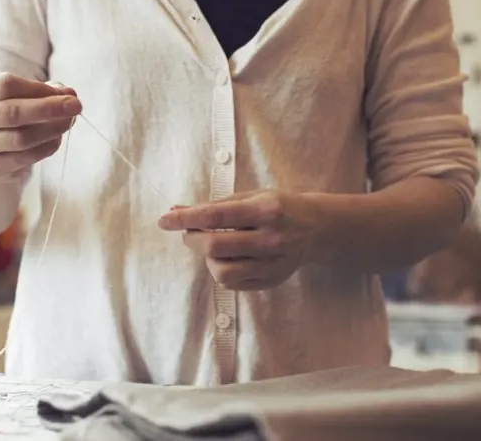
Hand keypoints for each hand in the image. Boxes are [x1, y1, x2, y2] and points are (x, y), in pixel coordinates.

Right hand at [0, 71, 82, 177]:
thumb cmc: (14, 104)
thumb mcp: (26, 90)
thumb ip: (48, 90)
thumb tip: (69, 96)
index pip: (5, 85)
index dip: (40, 90)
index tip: (67, 94)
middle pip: (11, 113)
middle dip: (49, 110)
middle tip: (76, 106)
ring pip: (20, 138)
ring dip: (52, 130)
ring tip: (68, 122)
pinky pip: (25, 158)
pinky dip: (47, 147)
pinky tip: (57, 139)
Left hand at [158, 190, 321, 290]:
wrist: (316, 228)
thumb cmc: (278, 206)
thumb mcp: (250, 196)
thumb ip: (214, 205)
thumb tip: (175, 210)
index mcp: (266, 210)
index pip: (215, 216)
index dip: (185, 219)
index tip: (164, 220)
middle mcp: (271, 238)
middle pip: (216, 247)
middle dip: (192, 240)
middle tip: (189, 233)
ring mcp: (273, 263)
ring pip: (223, 272)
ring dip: (207, 259)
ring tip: (212, 247)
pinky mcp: (272, 280)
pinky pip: (233, 284)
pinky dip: (221, 272)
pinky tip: (227, 259)